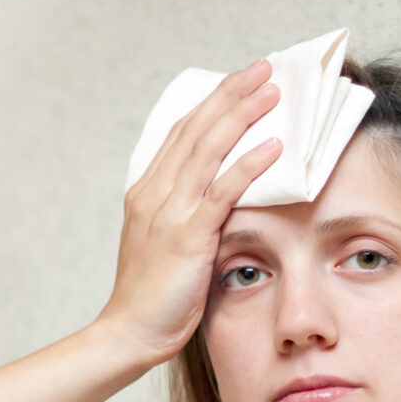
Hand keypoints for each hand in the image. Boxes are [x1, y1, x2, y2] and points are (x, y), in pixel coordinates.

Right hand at [94, 62, 283, 365]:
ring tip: (272, 92)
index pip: (181, 132)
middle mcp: (154, 194)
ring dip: (242, 116)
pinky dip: (247, 166)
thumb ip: (187, 212)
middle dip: (230, 94)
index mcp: (146, 192)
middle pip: (196, 130)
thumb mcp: (164, 242)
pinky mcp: (187, 238)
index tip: (239, 80)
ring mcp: (168, 214)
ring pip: (207, 151)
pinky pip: (221, 193)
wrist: (128, 333)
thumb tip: (223, 192)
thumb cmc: (152, 295)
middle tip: (263, 68)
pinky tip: (272, 147)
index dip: (212, 102)